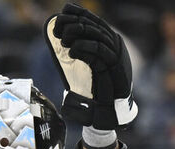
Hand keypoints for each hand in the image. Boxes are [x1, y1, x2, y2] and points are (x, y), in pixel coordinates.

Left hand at [44, 3, 136, 129]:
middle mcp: (114, 44)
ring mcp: (116, 54)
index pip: (93, 21)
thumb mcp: (82, 67)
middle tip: (58, 29)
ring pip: (97, 35)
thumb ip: (77, 52)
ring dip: (78, 34)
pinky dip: (85, 48)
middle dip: (74, 23)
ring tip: (63, 41)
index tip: (62, 12)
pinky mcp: (116, 65)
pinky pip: (100, 52)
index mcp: (107, 41)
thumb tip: (61, 38)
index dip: (78, 13)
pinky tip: (72, 51)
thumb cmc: (93, 90)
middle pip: (94, 25)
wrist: (107, 110)